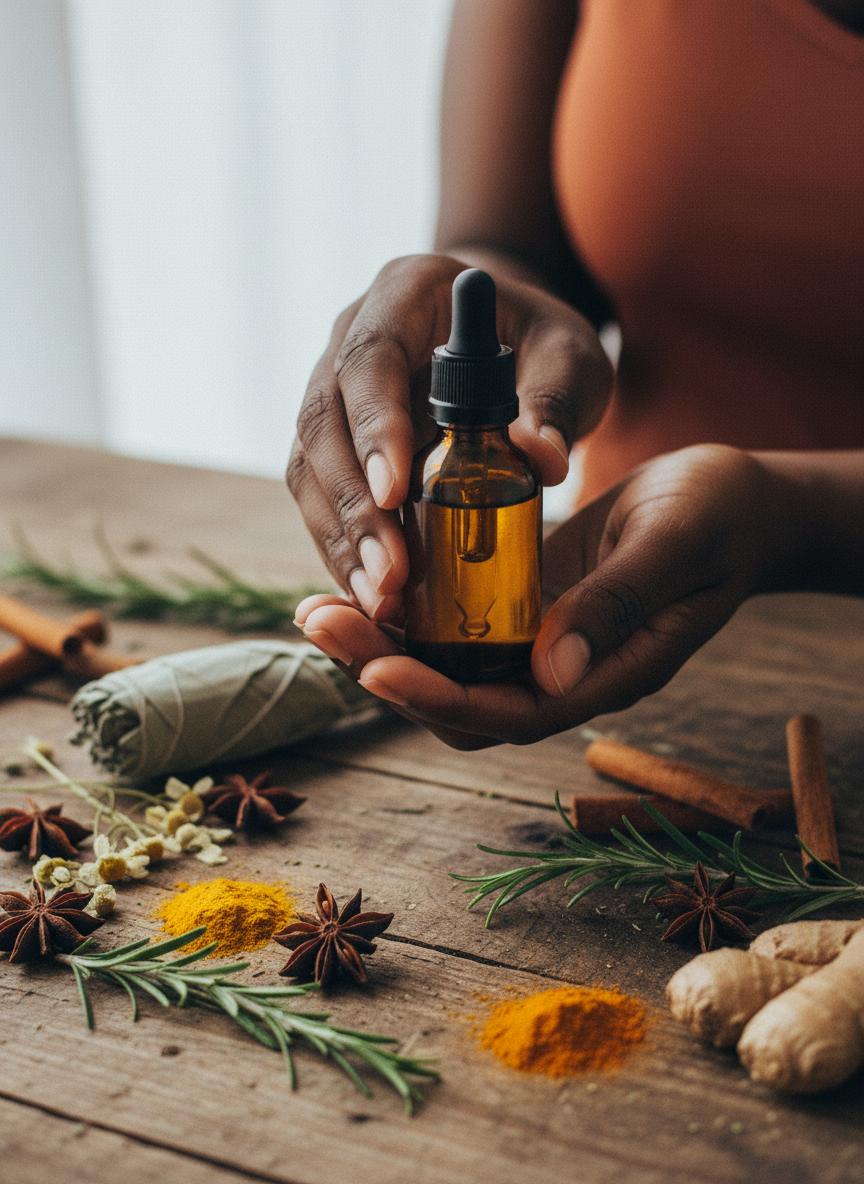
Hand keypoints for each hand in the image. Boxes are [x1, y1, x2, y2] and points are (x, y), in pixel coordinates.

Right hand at [286, 253, 611, 620]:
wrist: (512, 349)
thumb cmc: (542, 346)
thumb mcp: (570, 358)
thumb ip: (557, 398)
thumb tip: (540, 458)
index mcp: (404, 294)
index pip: (370, 358)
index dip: (374, 426)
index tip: (393, 491)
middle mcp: (351, 337)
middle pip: (322, 420)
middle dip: (350, 505)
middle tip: (387, 574)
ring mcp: (333, 391)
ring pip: (309, 466)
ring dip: (339, 538)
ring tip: (378, 600)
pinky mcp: (334, 443)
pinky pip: (320, 496)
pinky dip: (343, 547)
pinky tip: (371, 594)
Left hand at [293, 445, 791, 748]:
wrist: (735, 502)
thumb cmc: (720, 518)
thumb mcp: (675, 545)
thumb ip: (618, 604)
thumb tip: (552, 672)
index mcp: (609, 674)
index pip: (512, 712)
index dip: (441, 698)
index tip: (378, 669)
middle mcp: (566, 672)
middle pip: (461, 702)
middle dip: (386, 671)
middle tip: (319, 623)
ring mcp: (542, 643)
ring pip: (448, 668)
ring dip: (381, 644)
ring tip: (316, 609)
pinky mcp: (525, 605)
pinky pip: (456, 625)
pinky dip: (407, 610)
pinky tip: (364, 577)